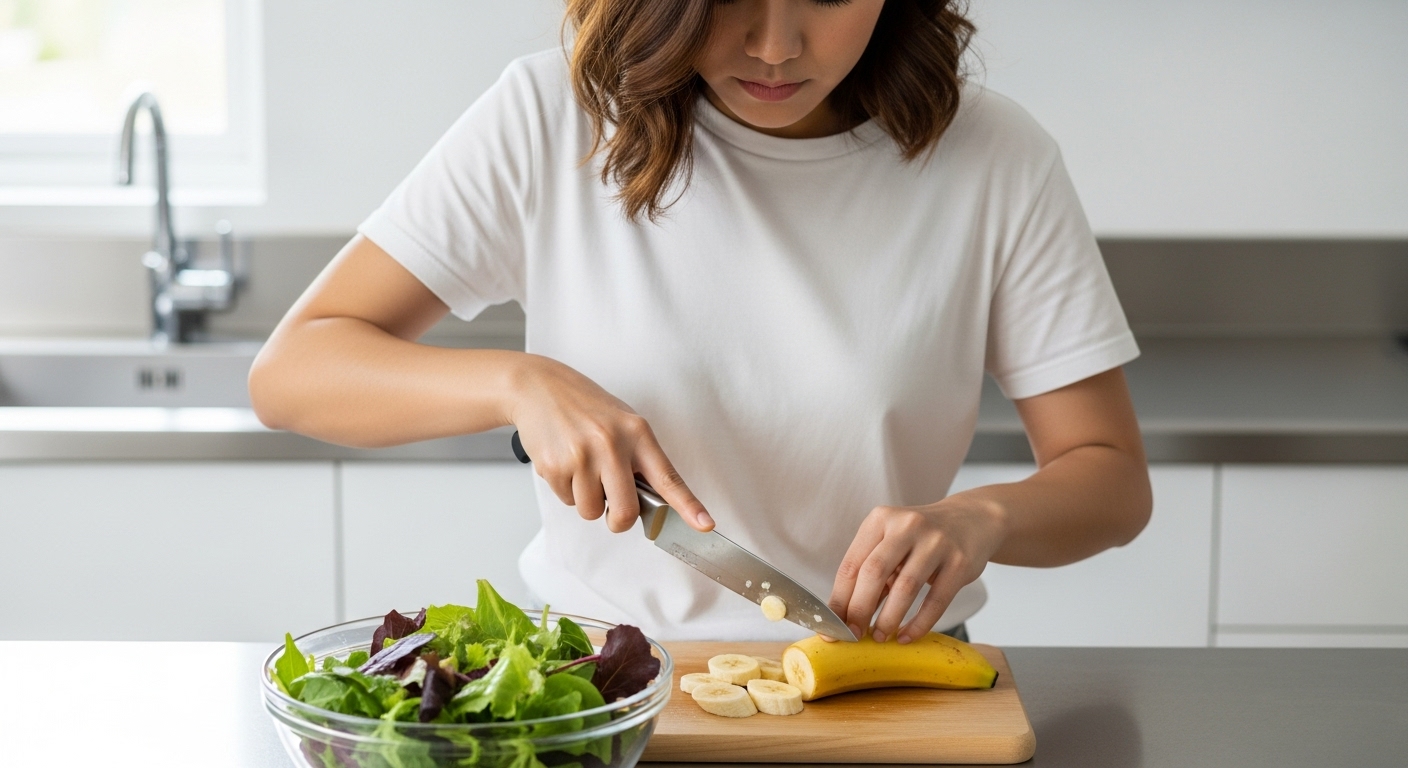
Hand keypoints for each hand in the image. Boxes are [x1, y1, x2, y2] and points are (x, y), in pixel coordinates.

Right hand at [509, 355, 713, 533]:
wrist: (539, 387)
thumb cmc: (586, 407)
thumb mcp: (623, 422)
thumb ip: (639, 459)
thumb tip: (651, 502)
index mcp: (637, 433)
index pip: (668, 478)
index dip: (688, 506)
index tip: (705, 524)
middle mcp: (612, 444)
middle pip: (626, 511)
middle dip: (618, 520)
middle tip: (612, 509)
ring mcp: (582, 456)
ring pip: (592, 511)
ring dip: (587, 501)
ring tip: (581, 469)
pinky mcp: (555, 466)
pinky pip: (567, 501)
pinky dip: (566, 490)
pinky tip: (564, 463)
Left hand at [827, 497, 1006, 643]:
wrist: (972, 520)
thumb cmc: (921, 539)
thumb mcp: (892, 544)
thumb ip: (872, 574)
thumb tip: (847, 617)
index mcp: (880, 519)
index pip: (851, 564)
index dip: (839, 599)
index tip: (833, 627)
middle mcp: (907, 525)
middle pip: (874, 573)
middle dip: (859, 610)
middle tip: (854, 635)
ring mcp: (936, 542)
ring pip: (905, 587)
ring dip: (888, 618)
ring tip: (880, 637)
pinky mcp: (959, 562)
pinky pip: (936, 600)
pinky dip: (919, 623)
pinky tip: (907, 636)